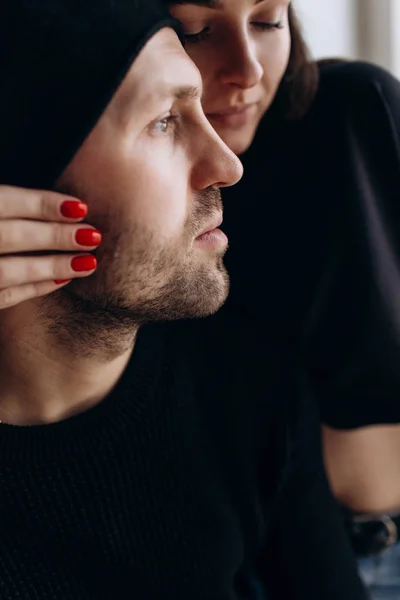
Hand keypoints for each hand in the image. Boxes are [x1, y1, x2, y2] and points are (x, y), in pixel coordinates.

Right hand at [0, 186, 100, 308]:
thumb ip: (13, 205)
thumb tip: (68, 201)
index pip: (4, 201)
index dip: (42, 204)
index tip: (81, 207)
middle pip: (9, 236)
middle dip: (53, 236)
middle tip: (93, 236)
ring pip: (7, 271)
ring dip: (51, 266)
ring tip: (88, 262)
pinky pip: (5, 297)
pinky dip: (36, 288)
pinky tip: (65, 279)